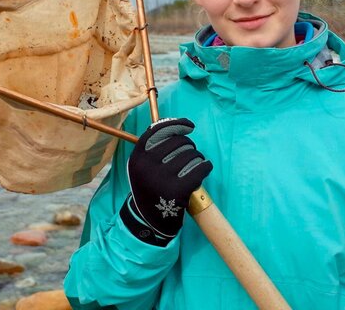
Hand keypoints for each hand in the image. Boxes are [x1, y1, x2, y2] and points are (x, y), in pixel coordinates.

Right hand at [121, 118, 212, 242]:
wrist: (149, 220)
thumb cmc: (150, 187)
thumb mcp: (142, 166)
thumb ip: (153, 147)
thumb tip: (177, 125)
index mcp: (137, 157)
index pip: (158, 130)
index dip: (176, 124)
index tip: (189, 126)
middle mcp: (147, 165)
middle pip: (178, 141)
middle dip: (189, 145)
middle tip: (190, 154)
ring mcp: (162, 178)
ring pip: (191, 154)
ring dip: (197, 157)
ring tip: (194, 165)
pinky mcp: (178, 190)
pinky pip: (200, 168)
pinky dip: (206, 166)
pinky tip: (205, 168)